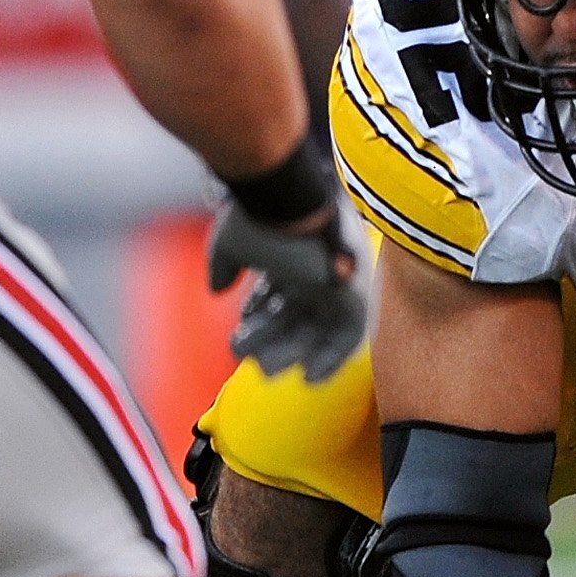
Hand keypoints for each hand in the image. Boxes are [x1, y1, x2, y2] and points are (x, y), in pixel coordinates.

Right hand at [206, 197, 364, 379]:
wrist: (290, 199)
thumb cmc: (261, 218)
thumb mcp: (232, 243)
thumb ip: (224, 266)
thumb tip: (217, 289)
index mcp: (290, 250)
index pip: (278, 291)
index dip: (258, 313)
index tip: (240, 332)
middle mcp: (316, 265)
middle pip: (296, 312)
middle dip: (272, 339)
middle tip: (251, 360)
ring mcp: (338, 280)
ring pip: (317, 327)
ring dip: (293, 352)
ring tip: (266, 369)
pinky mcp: (357, 294)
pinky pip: (349, 336)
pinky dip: (331, 358)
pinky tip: (309, 377)